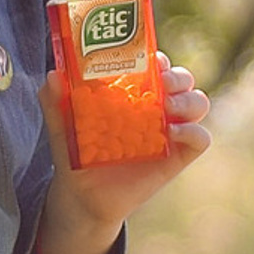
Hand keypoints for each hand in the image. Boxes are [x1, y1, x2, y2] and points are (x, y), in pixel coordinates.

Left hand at [34, 55, 212, 253]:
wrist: (82, 197)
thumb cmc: (76, 152)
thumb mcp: (62, 125)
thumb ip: (54, 101)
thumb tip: (52, 77)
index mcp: (133, 90)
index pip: (155, 64)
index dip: (157, 57)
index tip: (149, 58)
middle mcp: (156, 106)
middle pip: (183, 78)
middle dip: (177, 75)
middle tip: (162, 82)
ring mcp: (170, 130)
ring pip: (198, 103)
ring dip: (188, 100)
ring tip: (167, 107)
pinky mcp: (177, 157)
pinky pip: (201, 138)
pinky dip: (193, 132)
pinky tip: (172, 134)